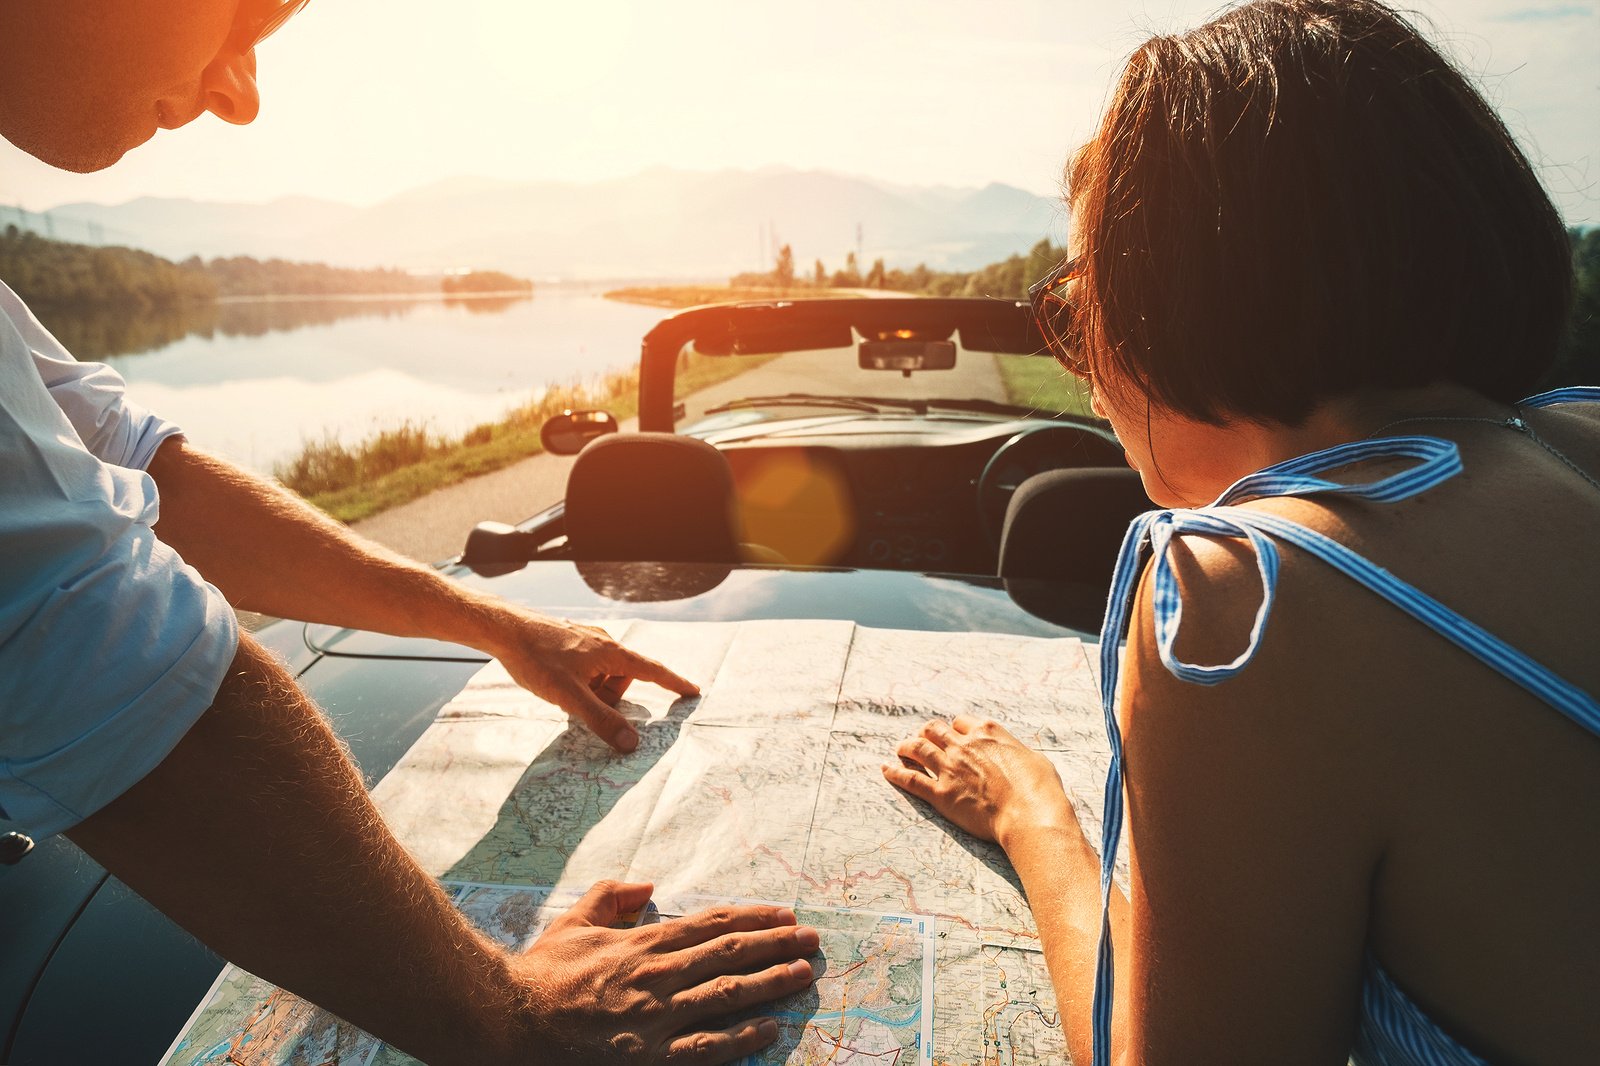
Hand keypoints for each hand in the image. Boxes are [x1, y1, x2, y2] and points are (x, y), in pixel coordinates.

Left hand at [486, 610, 698, 752]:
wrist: (505, 631)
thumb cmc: (538, 659)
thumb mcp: (570, 696)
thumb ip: (602, 720)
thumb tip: (632, 743)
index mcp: (612, 653)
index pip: (652, 670)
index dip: (674, 683)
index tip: (693, 691)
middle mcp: (604, 643)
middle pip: (624, 678)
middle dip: (611, 698)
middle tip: (584, 707)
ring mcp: (586, 640)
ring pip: (603, 674)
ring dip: (593, 690)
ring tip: (566, 695)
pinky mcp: (571, 641)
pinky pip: (588, 667)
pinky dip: (582, 682)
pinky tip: (558, 684)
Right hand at [508, 880, 816, 1064]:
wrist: (511, 1021)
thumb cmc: (543, 974)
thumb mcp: (575, 922)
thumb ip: (611, 896)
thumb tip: (645, 884)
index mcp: (643, 943)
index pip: (711, 924)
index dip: (753, 918)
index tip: (783, 914)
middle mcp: (658, 976)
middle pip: (730, 954)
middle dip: (776, 944)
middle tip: (812, 939)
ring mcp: (657, 1018)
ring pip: (727, 994)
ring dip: (771, 982)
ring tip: (804, 974)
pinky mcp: (650, 1056)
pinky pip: (706, 1047)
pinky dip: (742, 1036)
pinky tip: (770, 1028)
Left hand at [882, 715, 1074, 846]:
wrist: (1029, 813)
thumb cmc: (1039, 789)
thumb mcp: (1033, 758)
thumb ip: (1015, 752)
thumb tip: (1014, 755)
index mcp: (987, 732)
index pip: (961, 721)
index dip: (955, 728)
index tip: (953, 735)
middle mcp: (964, 745)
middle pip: (934, 729)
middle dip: (927, 733)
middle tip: (922, 740)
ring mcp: (949, 767)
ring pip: (917, 748)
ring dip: (906, 747)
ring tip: (899, 750)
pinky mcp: (940, 793)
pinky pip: (910, 778)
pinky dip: (895, 772)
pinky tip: (886, 769)